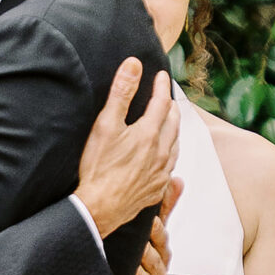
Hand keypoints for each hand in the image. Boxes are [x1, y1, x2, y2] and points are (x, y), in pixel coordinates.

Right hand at [75, 63, 179, 240]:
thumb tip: (134, 66)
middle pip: (173, 123)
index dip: (161, 86)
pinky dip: (170, 155)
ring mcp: (161, 173)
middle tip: (166, 98)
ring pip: (175, 146)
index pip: (162, 102)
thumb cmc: (99, 168)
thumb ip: (122, 93)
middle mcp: (161, 153)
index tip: (161, 75)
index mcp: (149, 134)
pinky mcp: (157, 190)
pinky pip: (171, 168)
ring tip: (169, 124)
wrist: (99, 208)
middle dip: (171, 107)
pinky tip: (164, 157)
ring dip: (174, 131)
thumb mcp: (106, 125)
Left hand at [119, 186, 177, 274]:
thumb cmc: (137, 260)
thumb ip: (163, 208)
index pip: (162, 237)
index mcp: (162, 251)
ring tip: (121, 267)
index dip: (155, 230)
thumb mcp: (148, 233)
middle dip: (142, 251)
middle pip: (154, 259)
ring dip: (133, 274)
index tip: (148, 220)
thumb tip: (176, 179)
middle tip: (133, 244)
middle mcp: (161, 271)